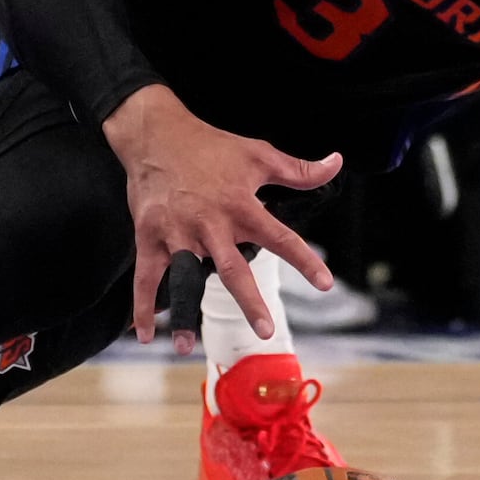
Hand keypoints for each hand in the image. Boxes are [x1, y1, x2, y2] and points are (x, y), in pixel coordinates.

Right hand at [104, 84, 338, 339]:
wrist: (156, 133)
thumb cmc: (211, 146)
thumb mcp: (259, 153)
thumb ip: (298, 169)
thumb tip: (336, 163)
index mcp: (240, 205)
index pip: (280, 237)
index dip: (304, 260)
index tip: (325, 284)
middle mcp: (210, 223)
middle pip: (233, 269)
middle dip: (249, 302)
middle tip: (265, 331)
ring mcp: (177, 233)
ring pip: (185, 278)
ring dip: (185, 313)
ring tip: (186, 346)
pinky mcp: (149, 237)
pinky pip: (146, 277)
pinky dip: (142, 307)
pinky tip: (146, 335)